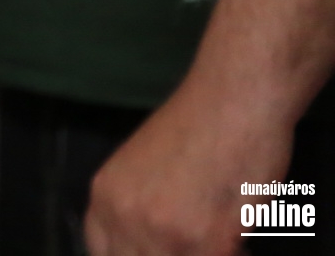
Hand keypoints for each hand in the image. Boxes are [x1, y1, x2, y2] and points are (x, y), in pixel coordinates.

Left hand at [84, 74, 290, 255]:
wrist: (233, 100)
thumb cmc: (197, 127)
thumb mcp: (140, 167)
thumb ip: (133, 208)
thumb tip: (139, 243)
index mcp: (105, 196)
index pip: (103, 253)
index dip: (132, 255)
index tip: (154, 249)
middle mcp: (125, 217)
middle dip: (168, 254)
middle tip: (194, 241)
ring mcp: (164, 233)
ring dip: (199, 252)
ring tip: (216, 234)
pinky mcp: (209, 242)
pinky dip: (228, 253)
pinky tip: (237, 238)